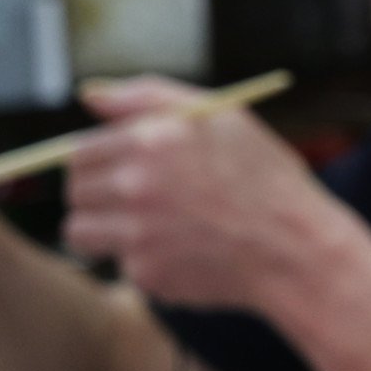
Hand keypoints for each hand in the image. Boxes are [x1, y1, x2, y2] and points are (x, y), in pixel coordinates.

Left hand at [58, 77, 354, 314]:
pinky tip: (182, 252)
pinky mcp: (146, 275)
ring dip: (103, 229)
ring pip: (80, 232)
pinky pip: (121, 265)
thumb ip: (144, 97)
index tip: (116, 167)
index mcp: (149, 140)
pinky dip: (143, 261)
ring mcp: (137, 235)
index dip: (96, 159)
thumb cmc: (262, 177)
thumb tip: (87, 94)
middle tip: (134, 198)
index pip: (78, 151)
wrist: (295, 251)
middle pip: (74, 191)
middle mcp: (135, 187)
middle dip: (96, 193)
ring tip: (147, 226)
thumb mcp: (217, 116)